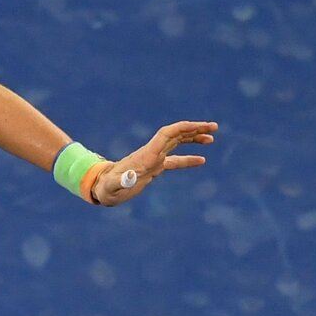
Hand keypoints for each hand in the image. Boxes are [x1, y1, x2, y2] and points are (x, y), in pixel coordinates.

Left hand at [91, 120, 216, 205]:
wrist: (102, 189)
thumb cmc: (106, 188)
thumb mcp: (113, 187)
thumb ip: (121, 181)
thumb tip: (130, 178)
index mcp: (146, 154)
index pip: (167, 134)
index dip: (183, 128)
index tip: (200, 126)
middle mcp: (151, 153)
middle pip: (175, 134)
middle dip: (194, 129)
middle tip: (213, 127)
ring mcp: (153, 159)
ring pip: (176, 143)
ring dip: (193, 138)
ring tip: (211, 138)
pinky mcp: (153, 168)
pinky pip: (174, 160)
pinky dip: (188, 158)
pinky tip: (202, 160)